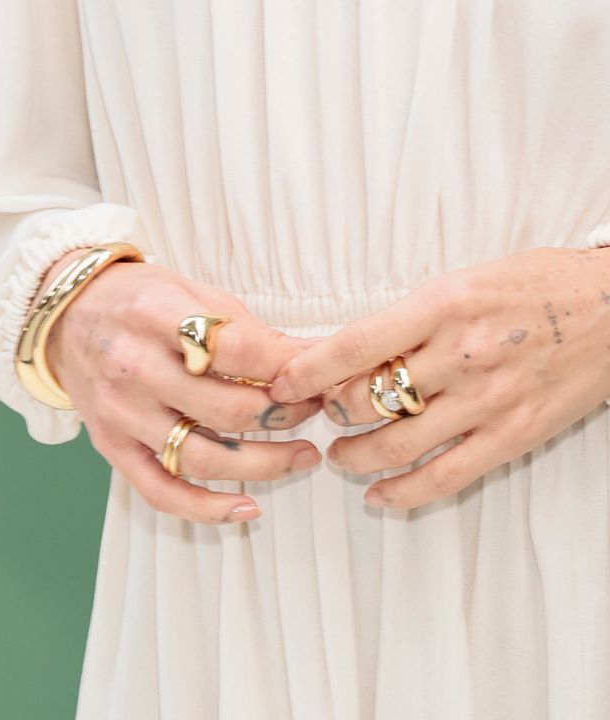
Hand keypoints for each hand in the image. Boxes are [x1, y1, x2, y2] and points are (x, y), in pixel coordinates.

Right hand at [39, 249, 324, 524]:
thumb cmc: (136, 301)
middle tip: (312, 409)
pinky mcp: (111, 446)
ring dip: (266, 464)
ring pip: (204, 458)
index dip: (288, 368)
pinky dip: (206, 509)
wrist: (65, 316)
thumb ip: (249, 331)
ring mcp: (120, 413)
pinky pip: (161, 491)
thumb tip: (316, 360)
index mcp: (154, 316)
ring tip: (302, 455)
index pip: (238, 350)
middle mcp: (133, 367)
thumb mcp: (193, 294)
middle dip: (286, 415)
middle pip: (228, 410)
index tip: (314, 374)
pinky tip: (248, 508)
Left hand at [268, 246, 609, 508]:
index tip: (280, 384)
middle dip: (329, 413)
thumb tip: (339, 351)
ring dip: (355, 455)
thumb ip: (406, 319)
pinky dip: (403, 492)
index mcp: (444, 305)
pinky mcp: (513, 436)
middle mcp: (463, 353)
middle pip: (367, 399)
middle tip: (320, 414)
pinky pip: (446, 477)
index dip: (306, 371)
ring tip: (341, 452)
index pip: (353, 344)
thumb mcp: (461, 283)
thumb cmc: (535, 287)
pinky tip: (378, 494)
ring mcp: (489, 399)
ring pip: (396, 444)